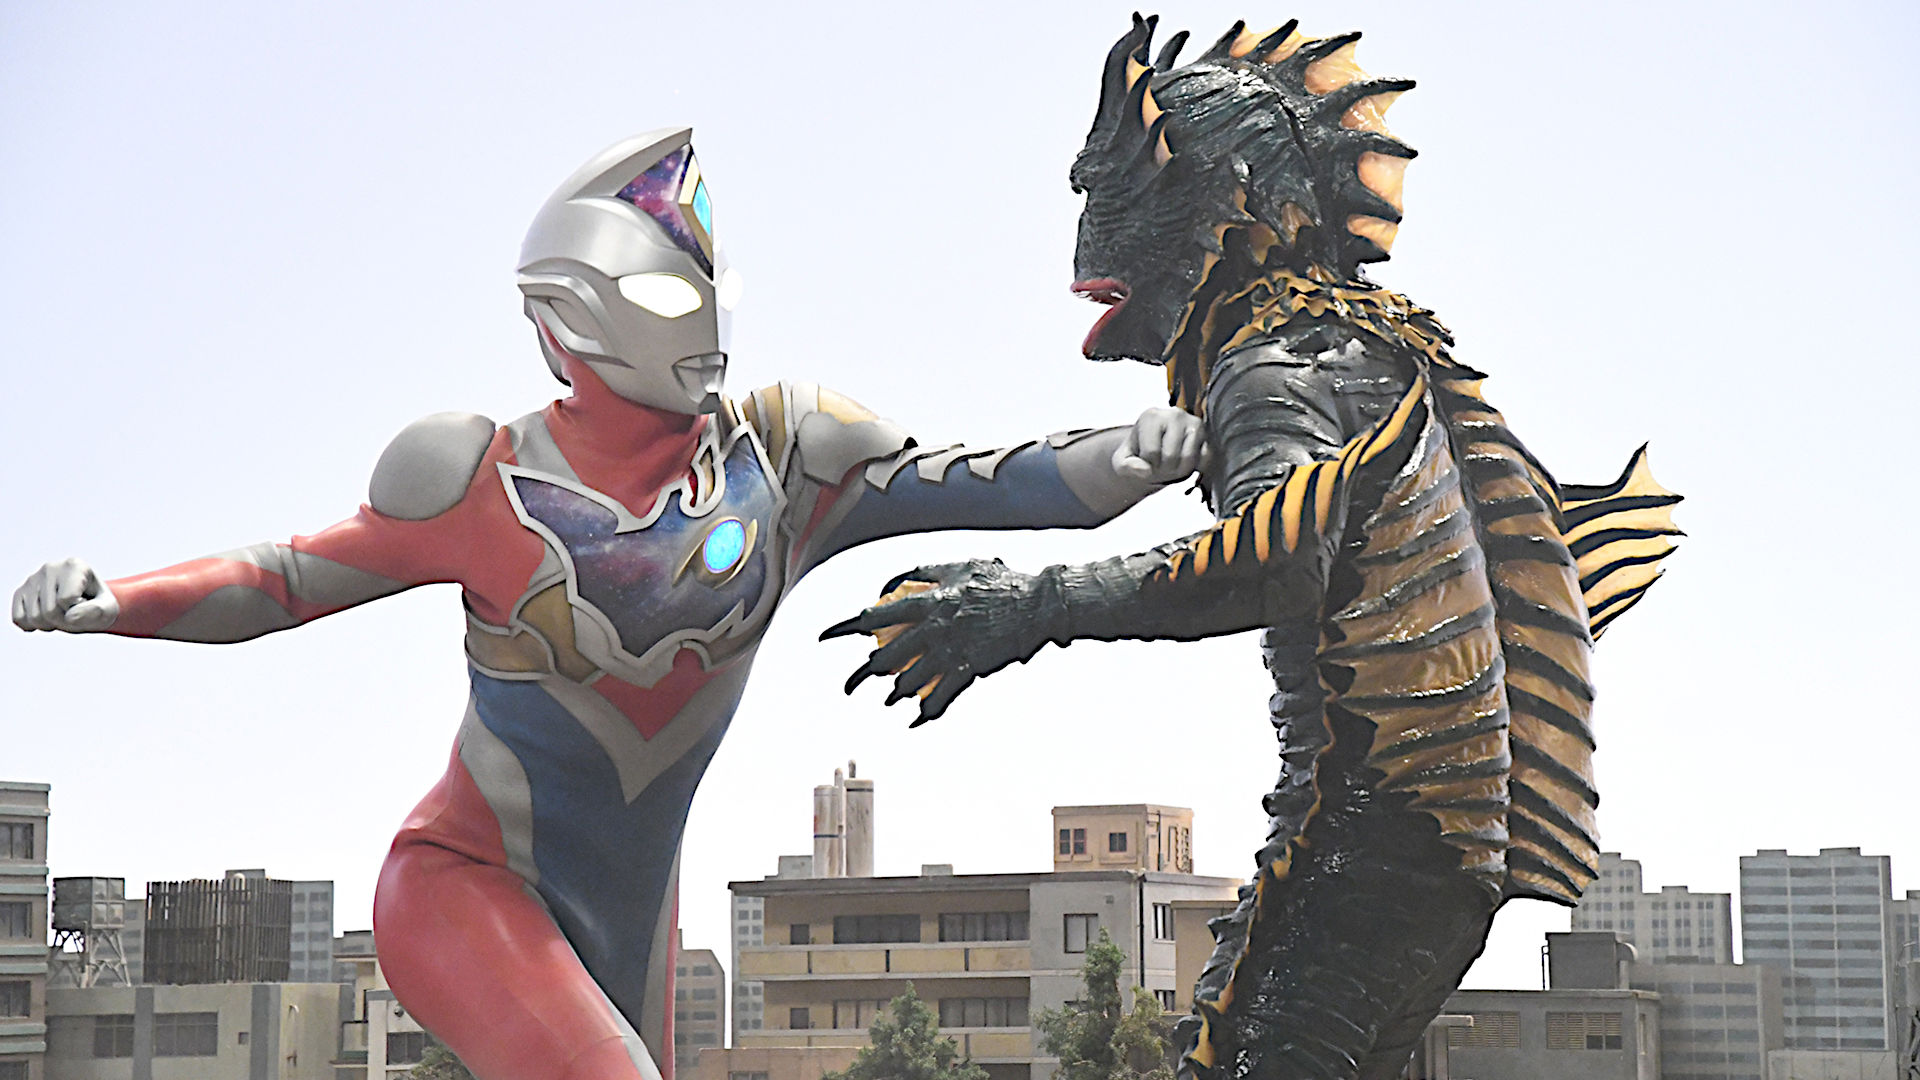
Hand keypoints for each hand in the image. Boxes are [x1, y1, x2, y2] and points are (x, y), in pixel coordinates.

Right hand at [12, 558, 118, 631]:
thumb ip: (97, 612)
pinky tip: (46, 616)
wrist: (87, 604)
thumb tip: (71, 617)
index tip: (86, 602)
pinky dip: (33, 625)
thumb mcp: (108, 609)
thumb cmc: (98, 604)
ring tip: (62, 612)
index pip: (67, 600)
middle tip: (74, 612)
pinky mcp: (20, 592)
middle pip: (50, 612)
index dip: (79, 609)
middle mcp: (51, 567)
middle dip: (64, 620)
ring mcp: (33, 579)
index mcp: (75, 565)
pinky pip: (19, 618)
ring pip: (34, 618)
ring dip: (51, 624)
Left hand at [821, 559, 1064, 725]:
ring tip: (890, 698)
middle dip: (866, 674)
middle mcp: (934, 628)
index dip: (847, 627)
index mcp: (928, 601)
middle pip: (888, 656)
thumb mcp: (960, 567)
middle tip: (853, 684)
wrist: (1036, 605)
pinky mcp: (968, 668)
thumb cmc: (1000, 583)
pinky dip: (928, 711)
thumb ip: (927, 573)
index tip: (827, 636)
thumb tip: (900, 581)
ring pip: (910, 680)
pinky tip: (919, 719)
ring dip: (896, 693)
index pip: (876, 615)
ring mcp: (950, 650)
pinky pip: (941, 696)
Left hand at [1112, 406, 1207, 483]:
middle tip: (1160, 464)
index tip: (1146, 460)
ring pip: (1189, 458)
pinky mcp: (1208, 435)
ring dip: (1179, 470)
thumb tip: (1145, 471)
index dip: (1148, 465)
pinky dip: (1196, 467)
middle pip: (1171, 456)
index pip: (1151, 452)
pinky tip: (1186, 463)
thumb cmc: (1138, 456)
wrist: (1155, 453)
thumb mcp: (1122, 463)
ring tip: (1172, 463)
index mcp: (1151, 416)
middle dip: (1164, 469)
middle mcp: (1175, 414)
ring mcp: (1194, 423)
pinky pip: (1206, 458)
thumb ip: (1127, 467)